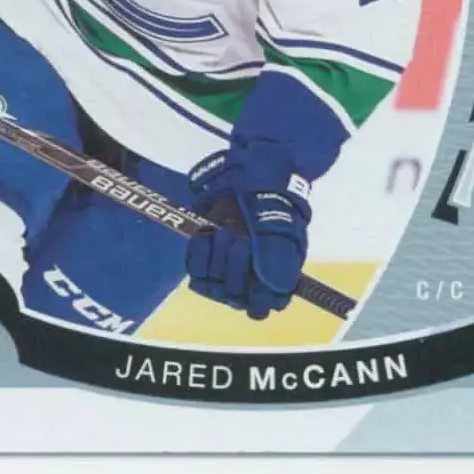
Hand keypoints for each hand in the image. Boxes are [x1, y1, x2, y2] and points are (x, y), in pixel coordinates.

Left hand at [186, 140, 311, 320]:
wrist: (251, 167)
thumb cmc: (271, 197)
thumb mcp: (279, 226)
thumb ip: (276, 259)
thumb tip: (271, 291)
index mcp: (275, 274)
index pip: (261, 307)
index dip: (254, 295)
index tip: (254, 272)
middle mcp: (249, 275)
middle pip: (235, 297)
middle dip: (234, 268)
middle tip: (239, 239)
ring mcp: (225, 265)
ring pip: (213, 286)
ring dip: (216, 260)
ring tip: (224, 231)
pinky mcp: (205, 254)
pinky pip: (195, 271)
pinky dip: (198, 254)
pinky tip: (205, 234)